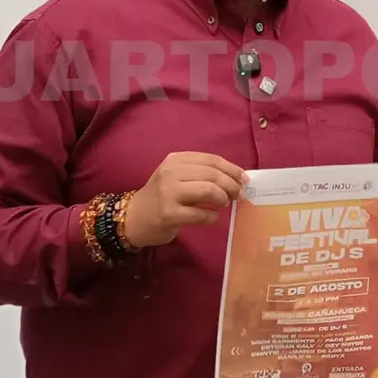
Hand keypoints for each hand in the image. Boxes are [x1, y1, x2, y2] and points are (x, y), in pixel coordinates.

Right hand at [123, 151, 248, 247]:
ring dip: (222, 198)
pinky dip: (212, 216)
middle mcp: (170, 172)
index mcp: (175, 160)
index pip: (211, 160)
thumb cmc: (161, 196)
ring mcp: (168, 193)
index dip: (232, 169)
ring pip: (208, 190)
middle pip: (212, 174)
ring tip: (224, 203)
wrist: (133, 218)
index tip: (244, 179)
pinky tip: (212, 216)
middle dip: (231, 185)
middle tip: (238, 195)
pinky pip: (201, 214)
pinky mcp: (169, 214)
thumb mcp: (177, 177)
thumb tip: (236, 179)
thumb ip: (201, 174)